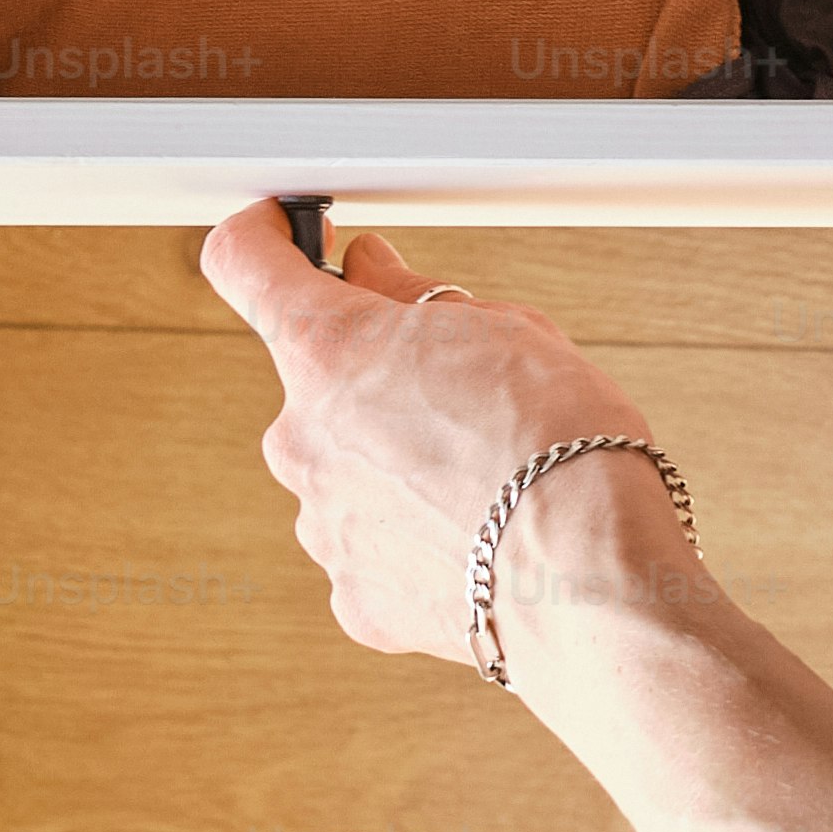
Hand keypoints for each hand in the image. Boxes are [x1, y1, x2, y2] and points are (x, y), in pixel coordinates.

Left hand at [200, 204, 692, 670]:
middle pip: (318, 382)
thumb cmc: (559, 441)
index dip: (262, 237)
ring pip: (347, 467)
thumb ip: (411, 297)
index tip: (282, 233)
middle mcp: (302, 437)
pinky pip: (372, 545)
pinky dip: (414, 534)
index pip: (244, 264)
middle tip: (460, 387)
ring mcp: (322, 524)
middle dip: (375, 377)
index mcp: (329, 351)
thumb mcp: (502, 327)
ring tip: (485, 473)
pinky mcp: (354, 597)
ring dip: (396, 460)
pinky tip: (476, 533)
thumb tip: (368, 273)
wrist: (588, 574)